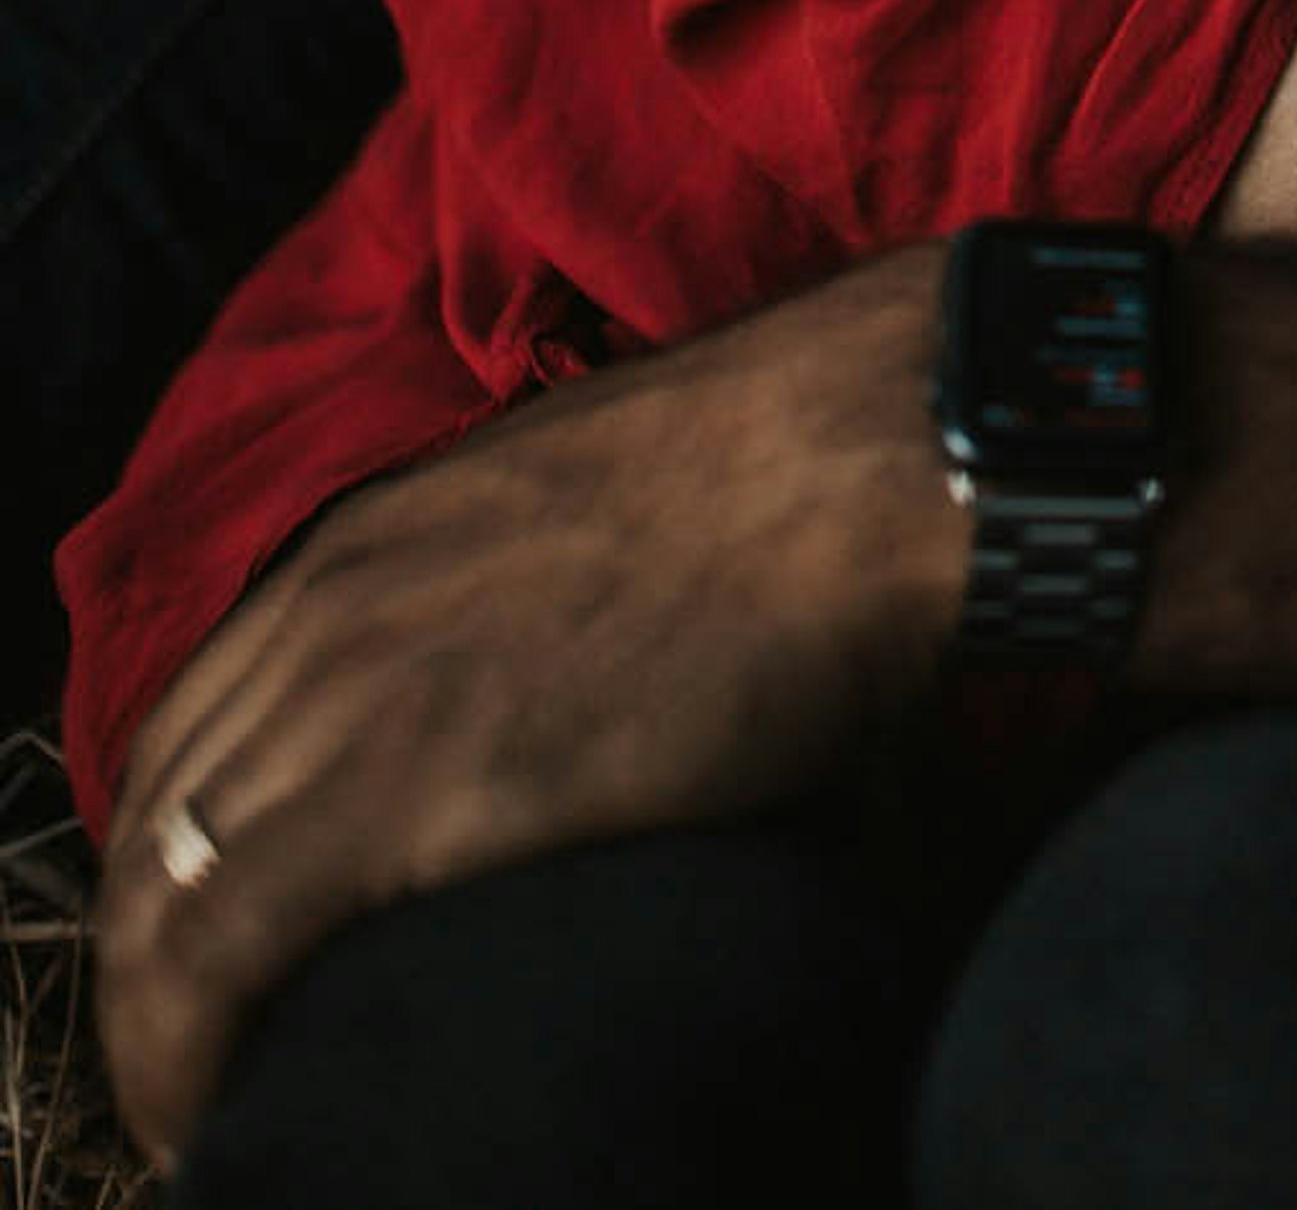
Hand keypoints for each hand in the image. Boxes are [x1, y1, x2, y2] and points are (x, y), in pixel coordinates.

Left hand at [91, 249, 954, 1171]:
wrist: (862, 459)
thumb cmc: (783, 495)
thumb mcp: (591, 520)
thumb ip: (524, 598)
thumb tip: (577, 691)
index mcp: (369, 542)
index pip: (189, 727)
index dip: (181, 857)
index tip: (221, 960)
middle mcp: (326, 605)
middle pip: (155, 816)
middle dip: (156, 954)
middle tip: (212, 1060)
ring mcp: (354, 689)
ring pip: (160, 893)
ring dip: (159, 1022)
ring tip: (208, 1112)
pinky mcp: (401, 786)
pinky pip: (214, 951)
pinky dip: (183, 1049)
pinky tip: (209, 1116)